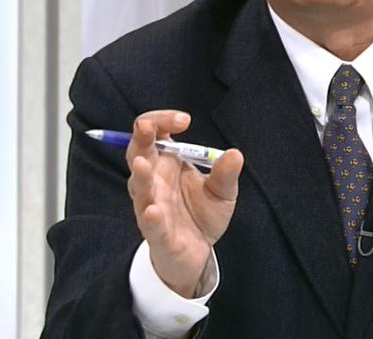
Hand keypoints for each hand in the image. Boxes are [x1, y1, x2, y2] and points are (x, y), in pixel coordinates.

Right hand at [126, 110, 243, 297]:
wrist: (197, 252)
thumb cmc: (201, 214)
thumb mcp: (222, 190)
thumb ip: (226, 173)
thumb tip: (235, 154)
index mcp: (166, 163)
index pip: (155, 133)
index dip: (163, 121)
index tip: (184, 120)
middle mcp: (153, 181)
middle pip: (137, 153)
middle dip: (140, 139)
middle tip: (146, 126)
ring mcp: (150, 205)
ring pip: (138, 188)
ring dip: (140, 176)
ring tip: (142, 165)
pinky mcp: (156, 233)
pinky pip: (150, 224)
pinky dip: (151, 217)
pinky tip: (153, 210)